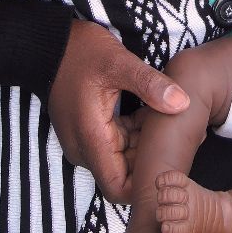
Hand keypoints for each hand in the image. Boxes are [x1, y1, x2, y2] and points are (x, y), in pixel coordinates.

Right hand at [47, 20, 188, 202]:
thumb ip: (150, 85)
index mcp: (91, 138)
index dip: (146, 183)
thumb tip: (183, 103)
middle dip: (151, 157)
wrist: (48, 43)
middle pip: (125, 173)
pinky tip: (151, 111)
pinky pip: (115, 143)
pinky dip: (134, 133)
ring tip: (168, 118)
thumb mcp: (118, 62)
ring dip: (144, 143)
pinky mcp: (88, 130)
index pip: (120, 188)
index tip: (170, 159)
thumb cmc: (80, 51)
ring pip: (122, 158)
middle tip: (179, 133)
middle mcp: (84, 147)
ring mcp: (85, 140)